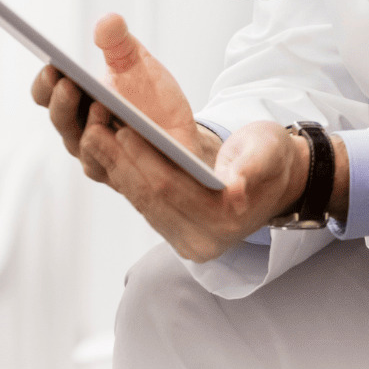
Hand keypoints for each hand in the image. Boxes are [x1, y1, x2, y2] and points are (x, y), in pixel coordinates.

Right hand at [34, 15, 219, 183]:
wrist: (181, 132)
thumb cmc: (151, 97)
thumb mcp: (138, 64)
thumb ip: (120, 43)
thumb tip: (109, 21)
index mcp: (75, 103)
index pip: (45, 94)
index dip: (44, 82)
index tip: (52, 66)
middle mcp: (79, 133)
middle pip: (60, 120)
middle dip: (62, 102)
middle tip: (69, 83)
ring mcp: (99, 158)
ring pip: (86, 147)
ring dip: (90, 128)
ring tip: (99, 108)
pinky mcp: (124, 177)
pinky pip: (115, 169)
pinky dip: (118, 153)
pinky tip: (127, 134)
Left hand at [81, 117, 307, 261]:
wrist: (273, 179)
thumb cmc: (271, 156)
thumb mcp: (270, 151)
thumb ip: (253, 167)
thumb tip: (236, 190)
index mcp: (225, 221)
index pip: (172, 189)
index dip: (145, 160)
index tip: (124, 130)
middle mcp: (202, 240)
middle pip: (150, 198)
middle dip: (120, 162)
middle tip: (94, 128)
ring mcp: (185, 240)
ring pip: (141, 201)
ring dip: (115, 168)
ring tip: (94, 135)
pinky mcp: (172, 232)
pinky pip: (142, 203)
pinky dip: (124, 175)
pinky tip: (108, 150)